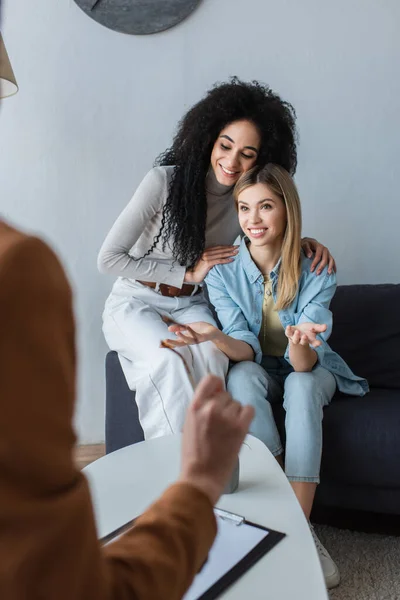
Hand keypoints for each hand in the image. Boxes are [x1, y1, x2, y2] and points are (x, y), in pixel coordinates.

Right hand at [165, 321, 217, 347]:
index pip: (176, 342)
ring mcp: (197, 340)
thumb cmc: (201, 329)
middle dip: (172, 343)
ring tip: (176, 333)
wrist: (213, 331)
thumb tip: (168, 328)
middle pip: (180, 344)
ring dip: (182, 337)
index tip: (160, 346)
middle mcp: (190, 341)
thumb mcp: (188, 327)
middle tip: (164, 341)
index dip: (168, 344)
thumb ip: (179, 328)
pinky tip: (187, 327)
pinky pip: (197, 335)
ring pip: (188, 340)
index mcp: (186, 339)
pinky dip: (192, 332)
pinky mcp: (203, 337)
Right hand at [179, 375, 253, 504]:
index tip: (218, 393)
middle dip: (225, 406)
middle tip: (221, 423)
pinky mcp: (240, 427)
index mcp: (195, 407)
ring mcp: (226, 417)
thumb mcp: (189, 424)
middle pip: (226, 395)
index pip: (210, 380)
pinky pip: (249, 410)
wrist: (201, 477)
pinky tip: (239, 427)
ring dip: (235, 414)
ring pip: (237, 404)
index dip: (217, 385)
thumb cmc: (193, 454)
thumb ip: (201, 407)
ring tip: (227, 430)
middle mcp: (211, 408)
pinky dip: (246, 416)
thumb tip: (218, 394)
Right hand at [184, 245, 238, 283]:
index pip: (218, 247)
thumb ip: (211, 257)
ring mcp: (207, 257)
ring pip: (221, 254)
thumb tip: (220, 257)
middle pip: (221, 250)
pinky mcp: (208, 263)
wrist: (192, 274)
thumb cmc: (199, 269)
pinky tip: (231, 259)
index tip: (233, 246)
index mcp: (206, 251)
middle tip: (238, 247)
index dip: (226, 246)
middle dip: (230, 248)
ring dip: (229, 253)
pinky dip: (226, 260)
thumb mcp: (205, 261)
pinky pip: (219, 261)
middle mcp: (206, 252)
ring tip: (236, 253)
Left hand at [285, 322, 326, 347]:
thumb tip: (326, 326)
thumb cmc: (308, 330)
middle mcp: (302, 340)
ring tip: (298, 331)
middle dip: (304, 340)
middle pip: (303, 342)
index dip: (316, 343)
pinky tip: (288, 326)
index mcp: (310, 340)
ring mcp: (295, 338)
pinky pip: (287, 333)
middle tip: (305, 336)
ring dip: (296, 336)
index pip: (314, 343)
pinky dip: (288, 330)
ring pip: (295, 339)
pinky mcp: (289, 334)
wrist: (298, 330)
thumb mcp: (315, 328)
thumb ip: (320, 328)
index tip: (319, 343)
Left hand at [301, 237, 335, 275]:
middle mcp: (325, 250)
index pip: (318, 256)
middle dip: (322, 267)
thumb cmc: (307, 244)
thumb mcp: (305, 244)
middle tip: (317, 273)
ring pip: (331, 260)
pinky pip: (332, 261)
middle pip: (325, 259)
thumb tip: (310, 256)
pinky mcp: (329, 256)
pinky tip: (334, 272)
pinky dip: (334, 266)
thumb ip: (307, 249)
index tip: (311, 269)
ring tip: (328, 273)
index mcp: (319, 247)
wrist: (310, 242)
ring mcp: (328, 253)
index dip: (315, 263)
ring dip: (330, 267)